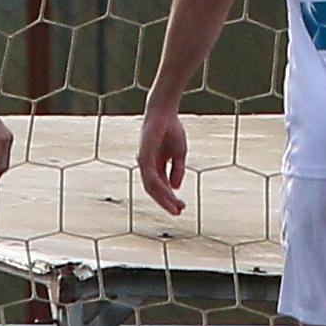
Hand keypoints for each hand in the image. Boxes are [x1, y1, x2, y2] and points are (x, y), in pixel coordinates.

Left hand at [135, 102, 191, 216]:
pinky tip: (169, 192)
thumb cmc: (171, 130)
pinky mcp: (144, 156)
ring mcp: (144, 162)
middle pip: (154, 190)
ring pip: (151, 186)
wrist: (165, 112)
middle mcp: (147, 166)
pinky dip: (160, 186)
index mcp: (156, 165)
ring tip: (175, 207)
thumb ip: (177, 170)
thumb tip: (175, 188)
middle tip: (177, 213)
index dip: (170, 198)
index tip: (181, 208)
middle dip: (166, 202)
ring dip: (163, 198)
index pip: (161, 187)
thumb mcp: (179, 153)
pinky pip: (151, 176)